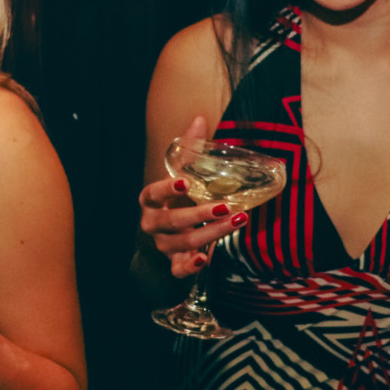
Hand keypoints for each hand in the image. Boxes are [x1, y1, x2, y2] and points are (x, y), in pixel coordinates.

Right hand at [137, 116, 248, 278]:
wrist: (167, 233)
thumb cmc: (176, 198)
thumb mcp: (180, 174)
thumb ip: (188, 150)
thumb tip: (199, 119)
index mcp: (151, 199)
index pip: (152, 193)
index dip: (166, 189)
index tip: (185, 182)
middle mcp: (153, 223)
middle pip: (172, 221)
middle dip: (200, 215)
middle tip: (226, 206)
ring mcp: (163, 245)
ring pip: (183, 243)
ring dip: (211, 234)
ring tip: (238, 221)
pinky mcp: (173, 262)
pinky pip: (179, 269)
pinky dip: (191, 266)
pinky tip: (206, 259)